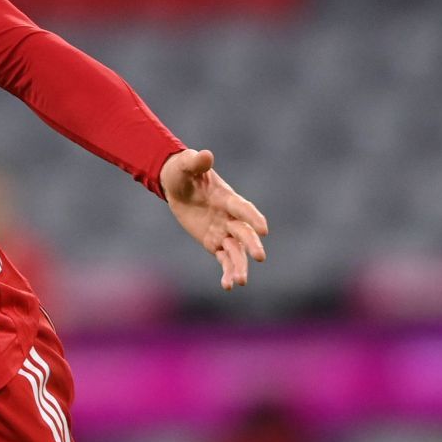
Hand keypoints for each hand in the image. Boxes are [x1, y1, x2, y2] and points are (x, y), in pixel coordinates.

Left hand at [161, 148, 267, 290]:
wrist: (178, 184)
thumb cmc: (183, 171)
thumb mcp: (185, 165)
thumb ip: (196, 162)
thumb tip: (204, 155)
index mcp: (226, 198)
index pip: (242, 208)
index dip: (253, 217)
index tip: (264, 229)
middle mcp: (229, 216)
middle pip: (244, 232)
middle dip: (251, 244)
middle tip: (259, 257)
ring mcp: (223, 230)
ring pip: (235, 251)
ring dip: (239, 266)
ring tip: (240, 282)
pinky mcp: (214, 242)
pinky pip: (223, 258)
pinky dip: (226, 271)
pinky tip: (228, 286)